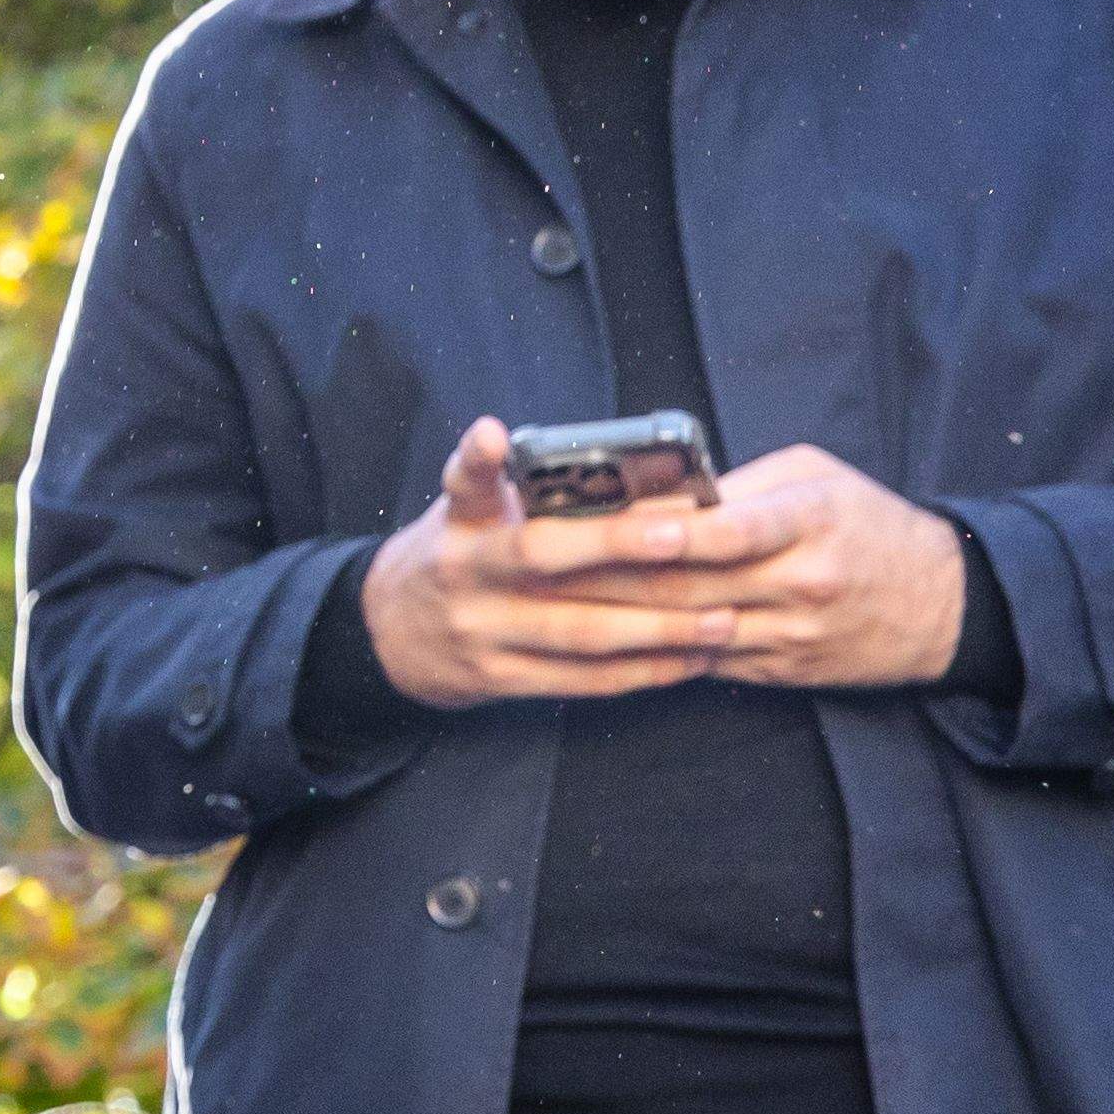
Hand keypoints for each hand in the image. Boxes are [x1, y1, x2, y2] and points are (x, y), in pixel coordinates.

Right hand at [357, 419, 751, 707]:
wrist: (390, 634)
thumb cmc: (459, 558)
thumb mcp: (471, 515)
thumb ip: (528, 495)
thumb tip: (635, 476)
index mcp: (463, 521)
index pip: (464, 480)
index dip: (479, 458)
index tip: (493, 435)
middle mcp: (468, 571)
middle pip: (542, 554)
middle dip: (620, 545)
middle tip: (689, 536)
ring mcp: (483, 629)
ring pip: (580, 629)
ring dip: (659, 626)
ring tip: (723, 617)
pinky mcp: (501, 678)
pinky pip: (584, 678)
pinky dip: (645, 671)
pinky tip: (691, 659)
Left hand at [540, 445, 974, 689]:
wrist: (943, 604)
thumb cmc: (869, 524)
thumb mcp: (817, 478)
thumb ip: (741, 483)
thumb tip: (659, 489)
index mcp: (811, 520)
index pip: (728, 528)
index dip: (661, 530)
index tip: (599, 524)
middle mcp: (802, 581)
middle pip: (689, 584)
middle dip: (608, 575)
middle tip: (540, 563)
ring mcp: (792, 632)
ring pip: (689, 628)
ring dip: (617, 618)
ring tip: (551, 601)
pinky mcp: (783, 670)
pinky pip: (706, 661)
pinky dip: (653, 649)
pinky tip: (603, 637)